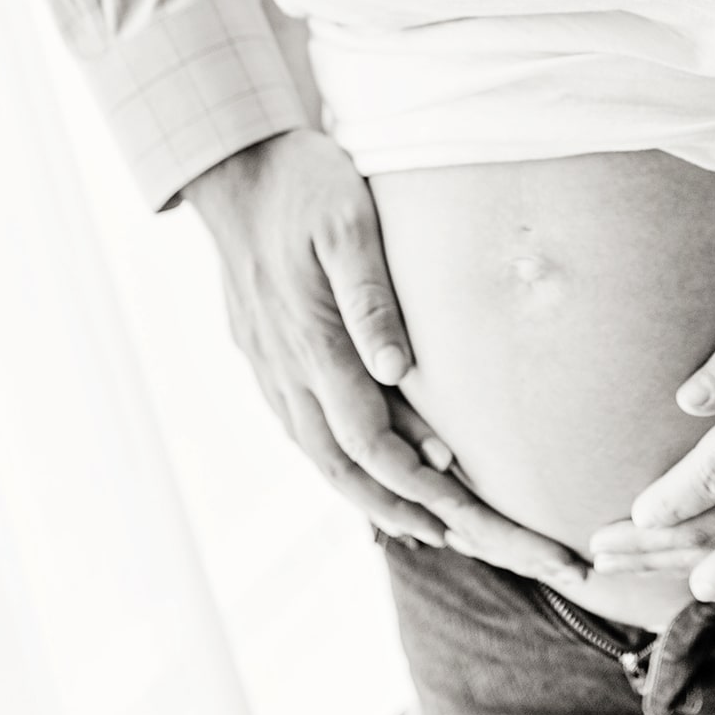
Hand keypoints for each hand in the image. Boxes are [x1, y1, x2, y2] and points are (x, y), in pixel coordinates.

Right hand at [185, 129, 582, 580]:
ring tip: (439, 531)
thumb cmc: (306, 187)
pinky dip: (348, 473)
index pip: (367, 439)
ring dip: (380, 503)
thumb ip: (370, 297)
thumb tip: (395, 369)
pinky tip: (377, 482)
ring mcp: (273, 373)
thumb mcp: (348, 223)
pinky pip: (309, 438)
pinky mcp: (269, 365)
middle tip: (475, 544)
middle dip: (412, 514)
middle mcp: (288, 372)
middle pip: (348, 471)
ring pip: (325, 463)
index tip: (467, 513)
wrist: (239, 171)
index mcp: (311, 343)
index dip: (416, 482)